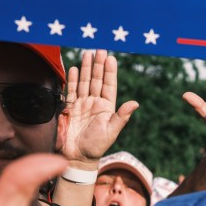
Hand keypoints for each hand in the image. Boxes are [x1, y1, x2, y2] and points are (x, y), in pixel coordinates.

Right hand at [58, 49, 137, 165]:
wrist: (77, 157)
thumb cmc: (97, 146)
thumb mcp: (112, 132)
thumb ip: (122, 117)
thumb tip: (135, 103)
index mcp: (107, 107)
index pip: (109, 85)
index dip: (110, 72)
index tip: (111, 58)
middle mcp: (95, 103)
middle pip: (96, 80)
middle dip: (98, 64)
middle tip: (99, 48)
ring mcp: (82, 104)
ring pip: (85, 82)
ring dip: (86, 68)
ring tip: (88, 53)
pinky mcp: (70, 108)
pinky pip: (71, 90)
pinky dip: (73, 79)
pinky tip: (75, 68)